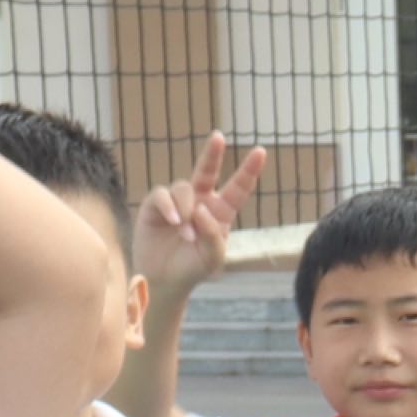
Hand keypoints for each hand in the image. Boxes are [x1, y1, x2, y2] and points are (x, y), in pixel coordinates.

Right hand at [135, 131, 267, 304]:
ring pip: (183, 188)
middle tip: (218, 137)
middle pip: (207, 170)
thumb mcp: (212, 257)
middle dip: (213, 153)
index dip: (248, 170)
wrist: (164, 280)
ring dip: (186, 210)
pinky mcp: (155, 205)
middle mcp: (200, 201)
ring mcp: (178, 201)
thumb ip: (213, 234)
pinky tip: (174, 221)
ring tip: (185, 234)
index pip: (238, 188)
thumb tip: (201, 208)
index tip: (260, 152)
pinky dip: (169, 207)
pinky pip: (162, 195)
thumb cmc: (193, 268)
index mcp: (220, 212)